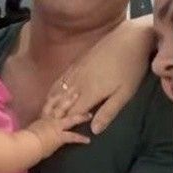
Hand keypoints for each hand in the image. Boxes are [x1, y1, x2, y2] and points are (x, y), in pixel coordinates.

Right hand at [27, 96, 91, 157]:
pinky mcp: (60, 136)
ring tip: (89, 114)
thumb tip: (32, 128)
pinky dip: (80, 138)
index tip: (62, 91)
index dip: (56, 97)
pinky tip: (87, 140)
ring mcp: (56, 127)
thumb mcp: (27, 129)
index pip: (49, 104)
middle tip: (77, 91)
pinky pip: (72, 137)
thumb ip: (32, 127)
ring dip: (80, 116)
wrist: (26, 144)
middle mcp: (50, 119)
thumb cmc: (23, 137)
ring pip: (70, 119)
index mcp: (42, 118)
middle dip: (69, 99)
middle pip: (61, 106)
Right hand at [47, 16, 153, 133]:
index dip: (63, 123)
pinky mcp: (75, 64)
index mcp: (89, 93)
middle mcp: (77, 84)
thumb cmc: (130, 69)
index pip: (71, 112)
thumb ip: (108, 112)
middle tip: (43, 125)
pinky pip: (59, 80)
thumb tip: (94, 130)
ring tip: (43, 113)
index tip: (54, 133)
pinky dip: (53, 90)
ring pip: (57, 91)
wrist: (127, 40)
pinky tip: (51, 93)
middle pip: (61, 102)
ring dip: (50, 103)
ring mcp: (75, 72)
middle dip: (52, 114)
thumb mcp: (124, 94)